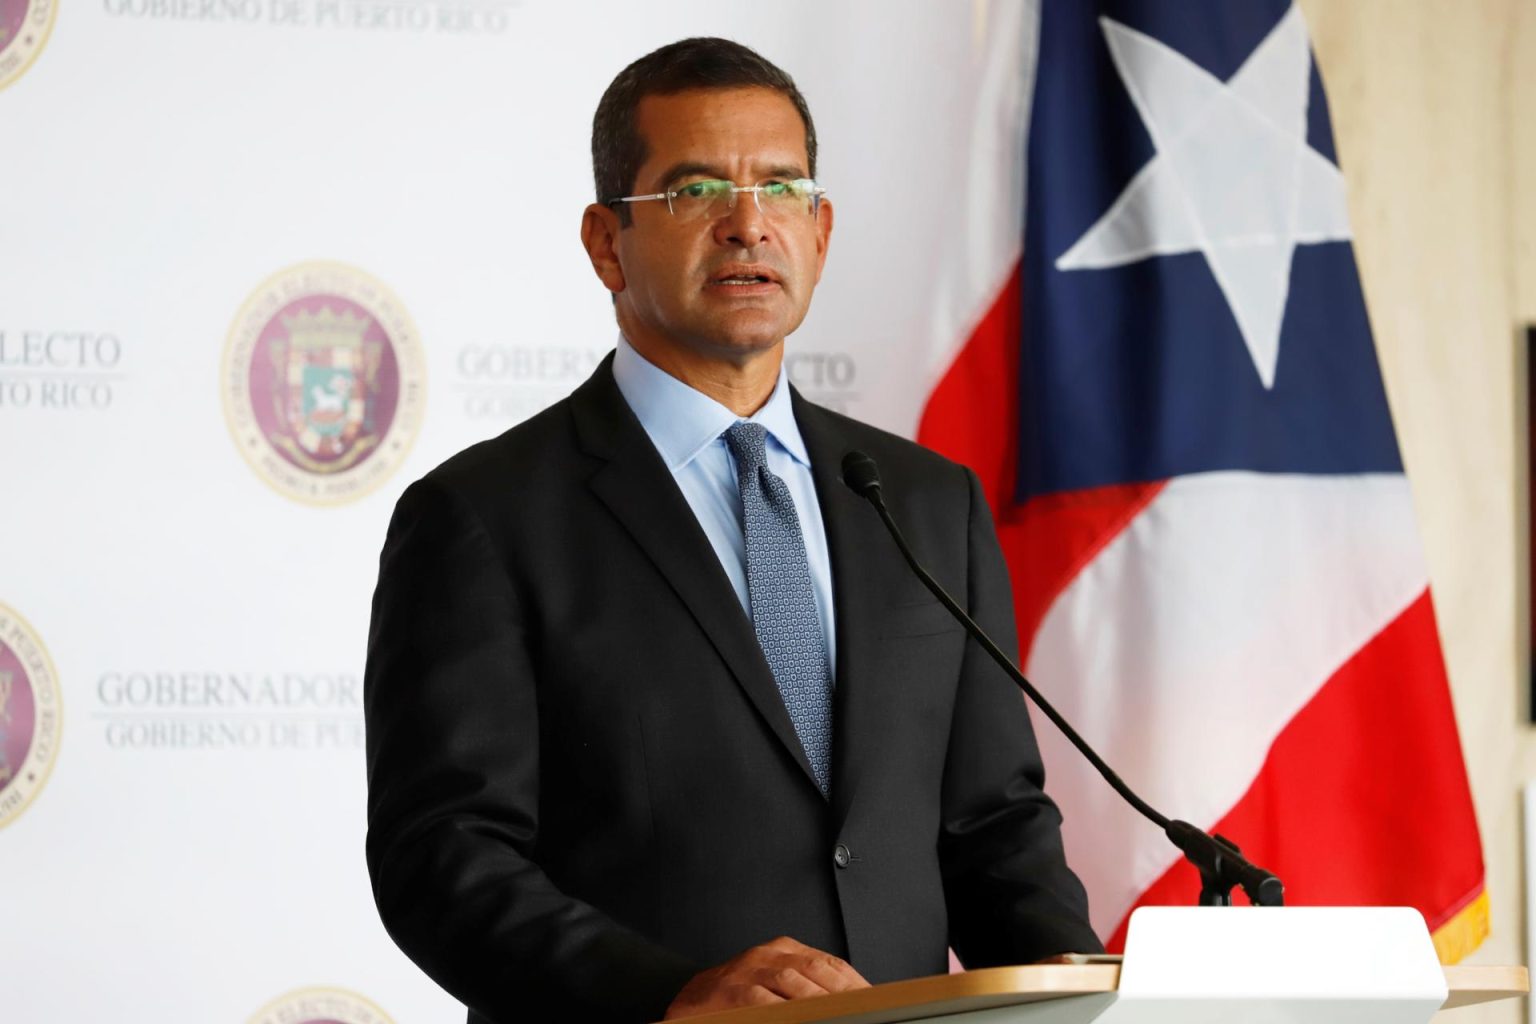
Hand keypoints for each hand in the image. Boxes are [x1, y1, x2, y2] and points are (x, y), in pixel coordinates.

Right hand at [663, 935, 869, 1018]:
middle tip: (861, 1011)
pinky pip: (762, 1000)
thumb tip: (849, 1005)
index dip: (855, 983)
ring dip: (819, 1002)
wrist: (688, 1002)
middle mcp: (768, 955)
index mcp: (783, 950)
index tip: (874, 1000)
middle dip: (844, 994)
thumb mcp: (775, 985)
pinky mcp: (732, 991)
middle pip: (816, 970)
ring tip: (838, 1016)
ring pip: (793, 982)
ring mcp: (748, 971)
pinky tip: (798, 1019)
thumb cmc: (736, 999)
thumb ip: (807, 989)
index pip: (830, 963)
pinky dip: (783, 1011)